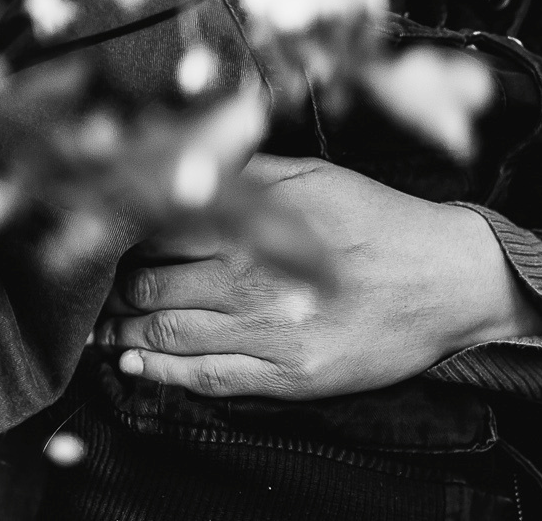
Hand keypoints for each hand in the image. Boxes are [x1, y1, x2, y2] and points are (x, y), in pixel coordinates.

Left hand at [96, 154, 541, 399]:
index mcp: (259, 222)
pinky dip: (161, 371)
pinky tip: (135, 361)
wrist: (447, 280)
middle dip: (114, 287)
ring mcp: (271, 332)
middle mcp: (256, 277)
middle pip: (153, 284)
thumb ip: (251, 173)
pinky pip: (208, 378)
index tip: (101, 234)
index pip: (162, 229)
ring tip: (101, 326)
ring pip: (169, 334)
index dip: (123, 235)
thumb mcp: (317, 177)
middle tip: (94, 285)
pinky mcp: (289, 376)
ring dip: (124, 330)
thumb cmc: (381, 222)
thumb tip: (191, 164)